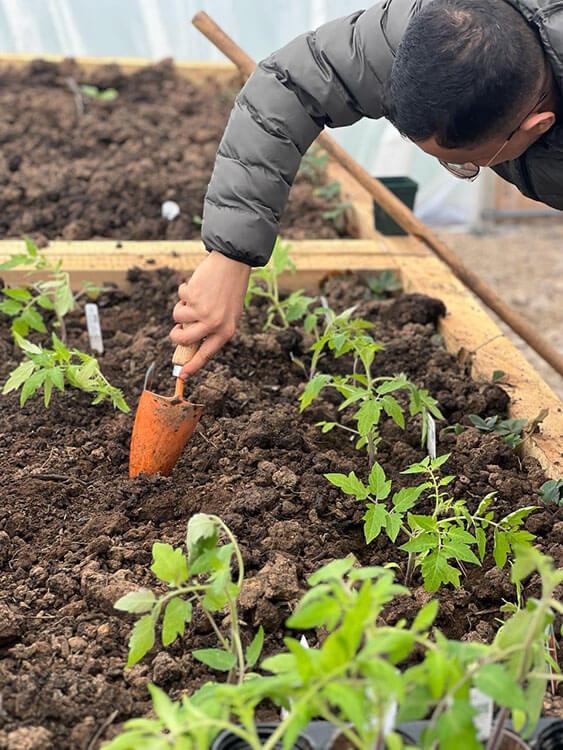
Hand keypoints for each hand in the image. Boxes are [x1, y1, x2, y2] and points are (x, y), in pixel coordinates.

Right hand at [170, 251, 250, 376]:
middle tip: (178, 327)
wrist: (233, 264)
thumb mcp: (229, 314)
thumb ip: (214, 328)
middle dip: (175, 334)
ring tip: (195, 298)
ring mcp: (203, 312)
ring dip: (182, 307)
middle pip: (183, 339)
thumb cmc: (231, 289)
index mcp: (226, 332)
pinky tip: (198, 285)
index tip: (181, 375)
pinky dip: (184, 291)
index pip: (206, 354)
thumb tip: (191, 342)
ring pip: (177, 317)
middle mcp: (214, 324)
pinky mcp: (193, 298)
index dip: (192, 366)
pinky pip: (179, 299)